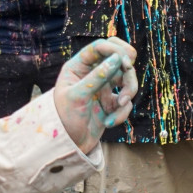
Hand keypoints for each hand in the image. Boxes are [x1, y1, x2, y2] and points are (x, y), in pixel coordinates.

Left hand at [53, 37, 138, 154]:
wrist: (66, 146)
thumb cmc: (63, 119)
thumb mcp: (77, 96)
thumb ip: (97, 77)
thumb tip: (117, 59)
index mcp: (79, 67)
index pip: (100, 47)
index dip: (115, 49)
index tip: (126, 61)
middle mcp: (93, 74)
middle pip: (119, 58)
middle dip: (127, 67)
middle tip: (129, 71)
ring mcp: (104, 88)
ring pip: (127, 79)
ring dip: (129, 91)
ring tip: (121, 105)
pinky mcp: (112, 103)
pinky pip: (126, 101)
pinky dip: (122, 112)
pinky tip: (110, 122)